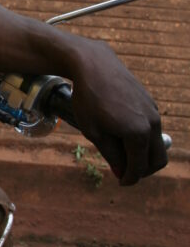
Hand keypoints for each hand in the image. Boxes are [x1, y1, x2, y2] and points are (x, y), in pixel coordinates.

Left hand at [66, 39, 166, 186]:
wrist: (93, 64)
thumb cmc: (88, 98)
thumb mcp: (94, 131)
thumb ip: (111, 154)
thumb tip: (121, 172)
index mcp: (138, 133)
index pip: (139, 167)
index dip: (129, 178)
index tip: (120, 182)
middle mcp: (152, 123)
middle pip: (158, 159)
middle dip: (143, 170)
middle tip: (125, 172)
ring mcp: (153, 111)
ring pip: (157, 143)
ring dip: (144, 153)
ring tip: (122, 153)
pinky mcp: (150, 102)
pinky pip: (152, 128)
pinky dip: (143, 138)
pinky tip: (123, 134)